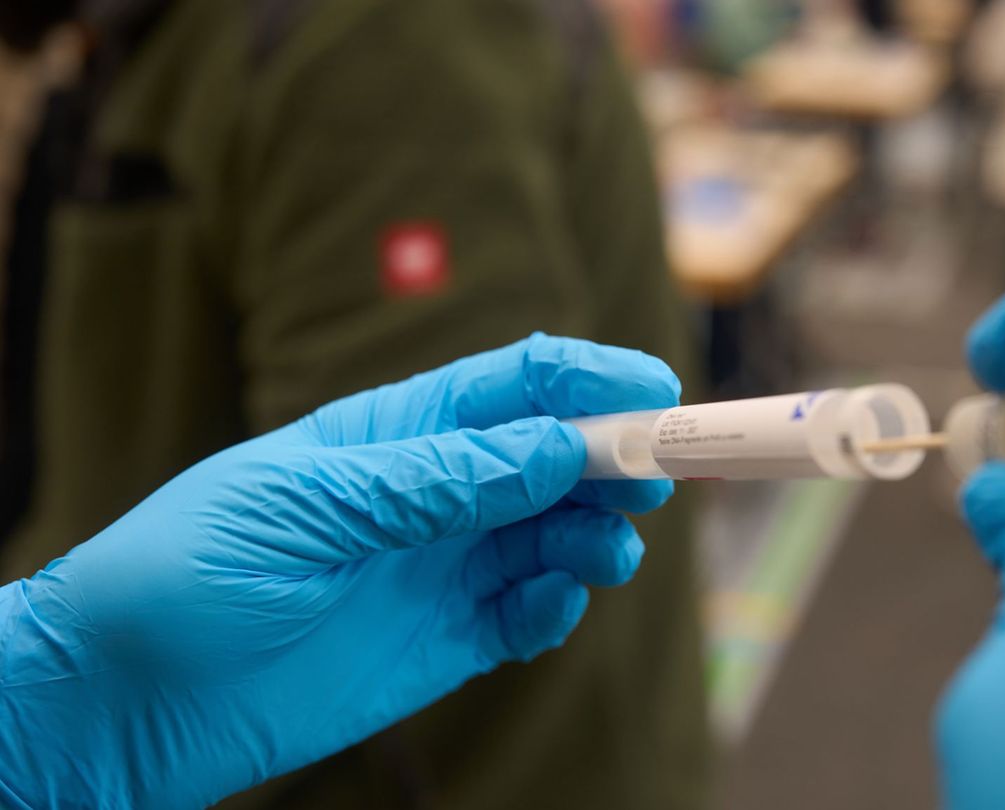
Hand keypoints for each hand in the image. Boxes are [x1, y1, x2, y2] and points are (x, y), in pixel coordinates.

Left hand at [0, 333, 679, 808]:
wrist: (126, 699)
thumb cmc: (188, 568)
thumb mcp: (309, 504)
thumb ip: (436, 479)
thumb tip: (554, 446)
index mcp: (397, 432)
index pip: (513, 385)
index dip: (589, 379)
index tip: (655, 391)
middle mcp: (435, 493)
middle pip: (555, 458)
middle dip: (616, 459)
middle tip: (659, 477)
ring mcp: (443, 567)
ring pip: (557, 534)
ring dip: (597, 535)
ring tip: (608, 554)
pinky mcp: (448, 641)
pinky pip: (531, 612)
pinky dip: (560, 605)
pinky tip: (553, 605)